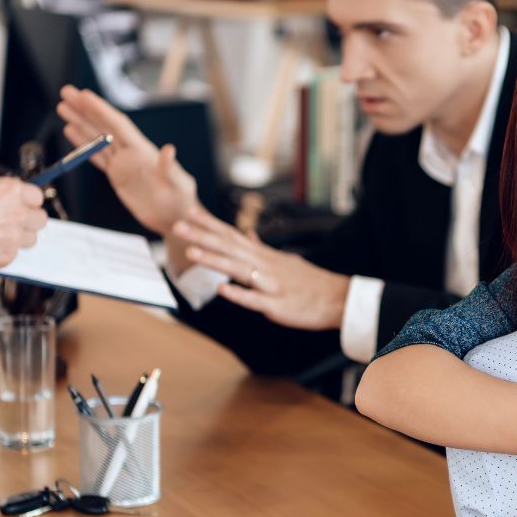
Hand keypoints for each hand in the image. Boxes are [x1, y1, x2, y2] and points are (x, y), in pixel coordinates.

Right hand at [0, 177, 46, 270]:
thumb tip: (8, 192)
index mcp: (11, 192)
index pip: (37, 196)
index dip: (28, 201)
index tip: (23, 204)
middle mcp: (17, 214)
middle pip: (40, 219)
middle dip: (29, 219)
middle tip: (14, 220)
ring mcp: (13, 237)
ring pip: (30, 238)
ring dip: (19, 236)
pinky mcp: (6, 256)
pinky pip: (14, 253)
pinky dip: (4, 250)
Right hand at [56, 85, 197, 232]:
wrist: (175, 219)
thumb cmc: (182, 202)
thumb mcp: (179, 185)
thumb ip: (171, 169)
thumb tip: (169, 150)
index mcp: (142, 150)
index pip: (117, 125)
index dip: (100, 109)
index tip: (83, 95)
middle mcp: (131, 152)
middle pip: (103, 125)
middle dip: (84, 109)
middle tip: (66, 92)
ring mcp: (123, 163)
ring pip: (96, 138)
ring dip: (80, 122)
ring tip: (63, 107)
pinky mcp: (118, 175)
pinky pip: (96, 156)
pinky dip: (82, 145)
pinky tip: (71, 132)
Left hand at [172, 206, 350, 329]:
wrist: (337, 299)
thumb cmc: (309, 282)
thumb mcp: (285, 260)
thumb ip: (262, 249)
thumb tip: (247, 235)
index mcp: (264, 256)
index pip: (232, 235)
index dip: (210, 224)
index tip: (190, 211)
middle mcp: (265, 265)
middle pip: (229, 247)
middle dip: (202, 236)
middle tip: (178, 224)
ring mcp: (270, 284)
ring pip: (238, 269)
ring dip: (215, 260)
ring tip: (191, 251)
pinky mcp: (276, 304)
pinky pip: (255, 299)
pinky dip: (239, 294)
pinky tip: (222, 289)